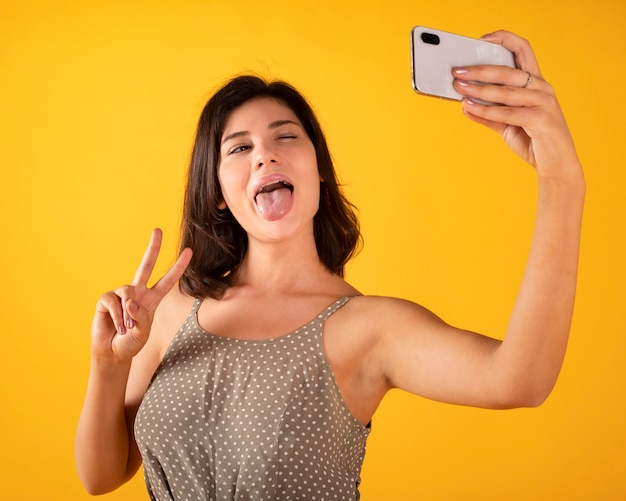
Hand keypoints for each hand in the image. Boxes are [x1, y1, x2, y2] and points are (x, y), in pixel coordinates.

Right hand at [91, 229, 192, 362]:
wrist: (112, 352)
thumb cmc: (131, 342)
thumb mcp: (143, 332)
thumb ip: (141, 316)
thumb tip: (130, 300)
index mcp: (152, 299)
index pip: (167, 280)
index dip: (178, 266)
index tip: (189, 251)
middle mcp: (138, 293)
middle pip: (146, 265)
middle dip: (152, 247)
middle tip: (158, 230)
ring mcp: (121, 295)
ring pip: (127, 290)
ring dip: (127, 314)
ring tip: (126, 329)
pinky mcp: (106, 299)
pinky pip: (113, 301)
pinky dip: (117, 316)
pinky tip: (117, 327)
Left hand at [452, 30, 580, 181]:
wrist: (556, 165)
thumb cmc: (533, 141)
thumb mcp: (507, 125)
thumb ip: (489, 114)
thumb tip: (464, 104)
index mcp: (536, 83)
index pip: (523, 50)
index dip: (504, 39)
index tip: (482, 40)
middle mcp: (542, 88)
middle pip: (508, 70)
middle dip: (480, 69)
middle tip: (458, 71)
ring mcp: (544, 102)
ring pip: (506, 91)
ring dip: (479, 89)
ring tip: (459, 87)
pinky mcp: (541, 119)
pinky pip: (507, 112)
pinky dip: (485, 110)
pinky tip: (469, 107)